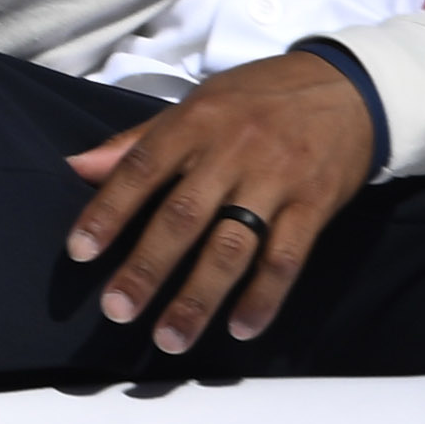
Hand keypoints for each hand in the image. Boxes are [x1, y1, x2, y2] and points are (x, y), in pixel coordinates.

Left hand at [60, 53, 377, 354]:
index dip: (109, 211)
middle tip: (118, 310)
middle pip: (183, 216)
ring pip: (233, 247)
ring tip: (170, 337)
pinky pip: (286, 257)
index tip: (80, 252)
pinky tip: (241, 328)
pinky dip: (264, 297)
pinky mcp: (315, 205)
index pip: (142, 169)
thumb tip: (75, 167)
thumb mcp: (198, 102)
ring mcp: (277, 180)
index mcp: (196, 122)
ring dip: (199, 297)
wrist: (349, 86)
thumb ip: (139, 142)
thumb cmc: (259, 97)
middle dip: (147, 268)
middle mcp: (234, 151)